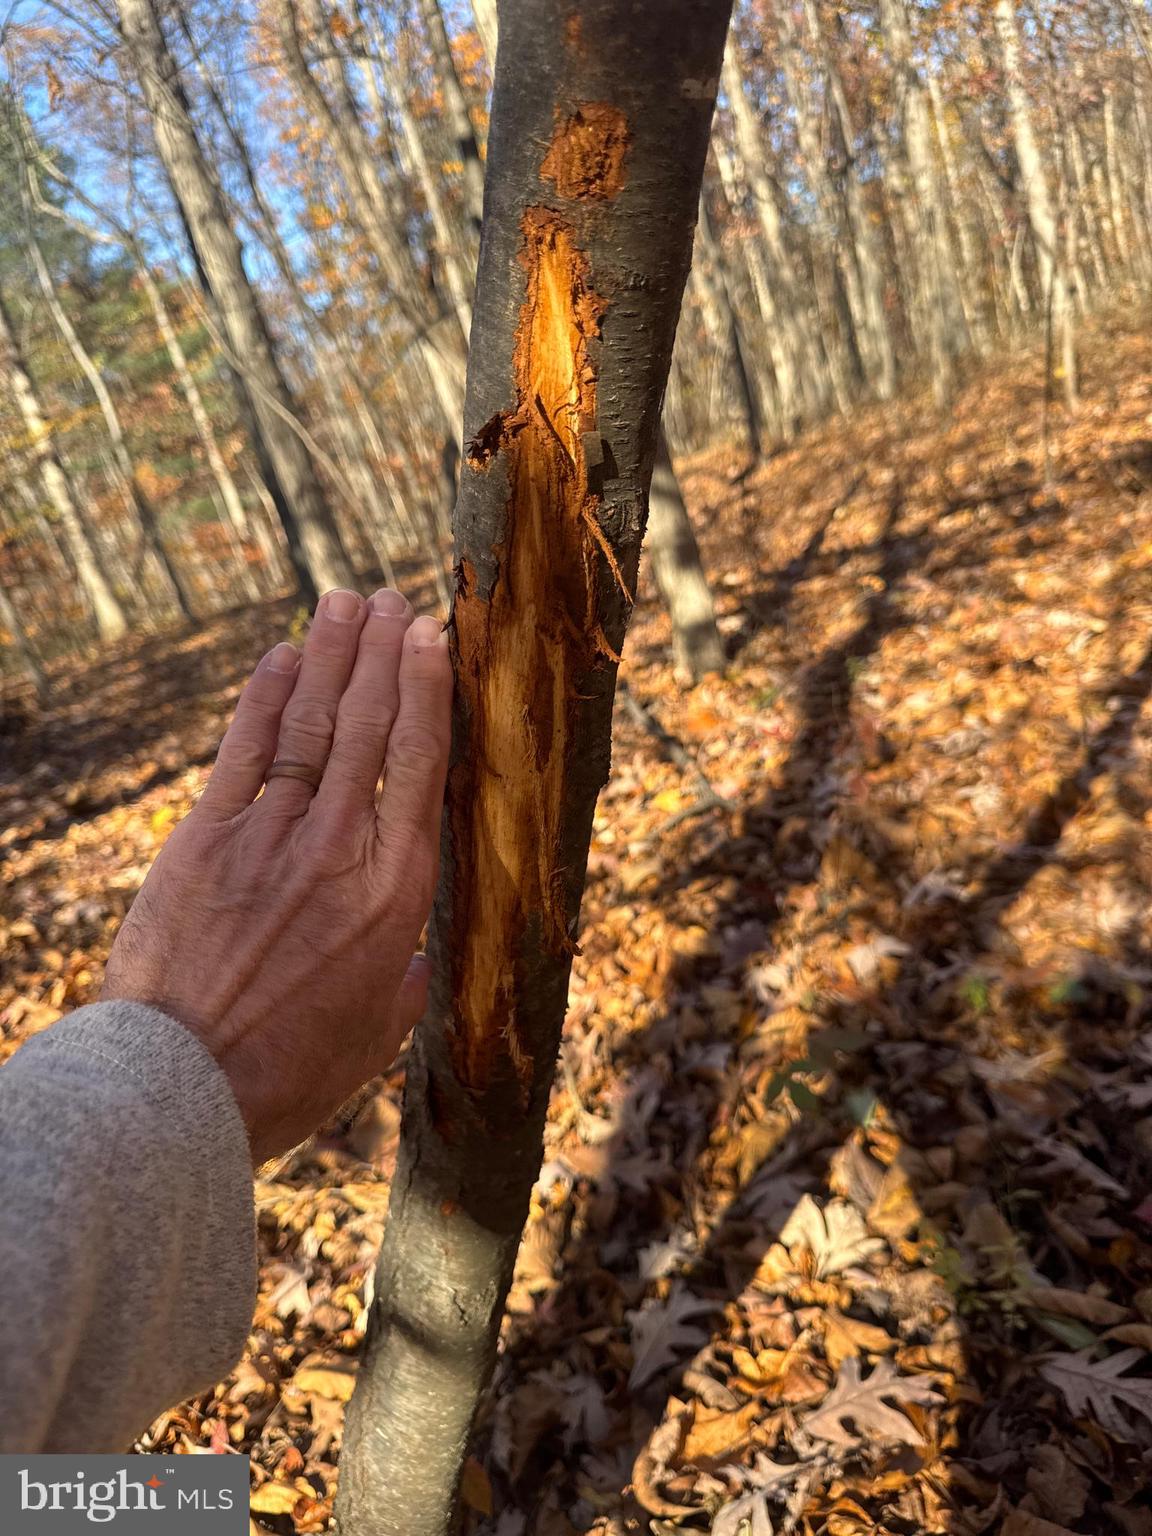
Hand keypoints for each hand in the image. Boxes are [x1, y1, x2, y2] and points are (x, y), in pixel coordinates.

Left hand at [102, 587, 452, 1163]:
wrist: (179, 1086)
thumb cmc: (287, 1076)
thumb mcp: (374, 1040)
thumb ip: (402, 987)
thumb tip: (412, 962)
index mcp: (394, 895)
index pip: (422, 766)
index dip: (428, 690)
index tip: (434, 637)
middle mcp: (339, 849)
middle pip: (370, 728)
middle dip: (384, 655)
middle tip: (395, 600)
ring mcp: (269, 836)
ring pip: (311, 725)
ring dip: (330, 656)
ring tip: (346, 602)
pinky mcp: (206, 838)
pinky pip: (243, 751)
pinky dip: (264, 698)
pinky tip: (281, 656)